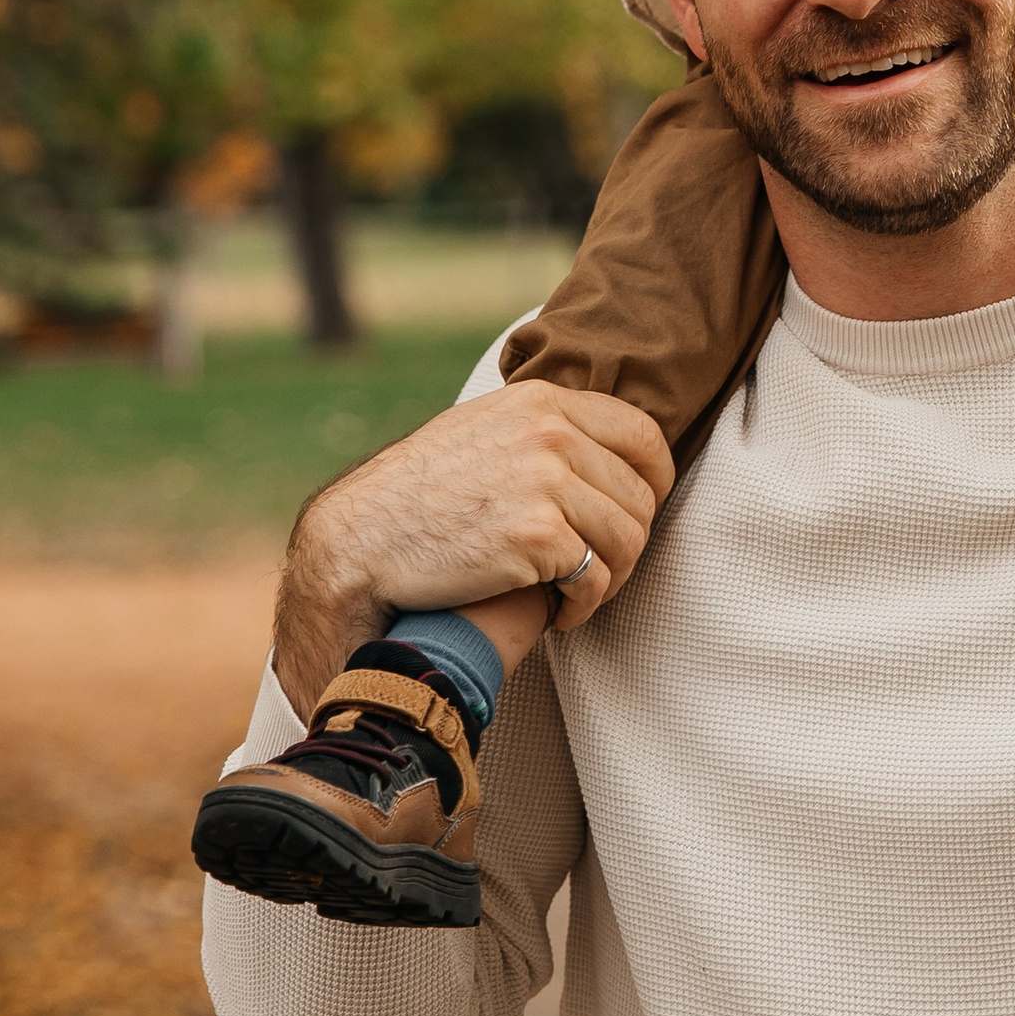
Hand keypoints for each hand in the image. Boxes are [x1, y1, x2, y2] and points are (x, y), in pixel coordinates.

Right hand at [272, 382, 671, 713]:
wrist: (361, 540)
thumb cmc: (418, 494)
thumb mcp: (482, 430)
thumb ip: (538, 427)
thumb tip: (598, 441)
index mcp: (543, 402)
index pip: (642, 435)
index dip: (653, 483)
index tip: (636, 515)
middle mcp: (550, 433)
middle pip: (640, 496)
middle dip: (627, 543)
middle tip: (597, 571)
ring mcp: (546, 481)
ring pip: (628, 540)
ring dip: (610, 580)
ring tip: (577, 595)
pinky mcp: (537, 536)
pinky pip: (596, 580)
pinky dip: (584, 606)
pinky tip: (559, 613)